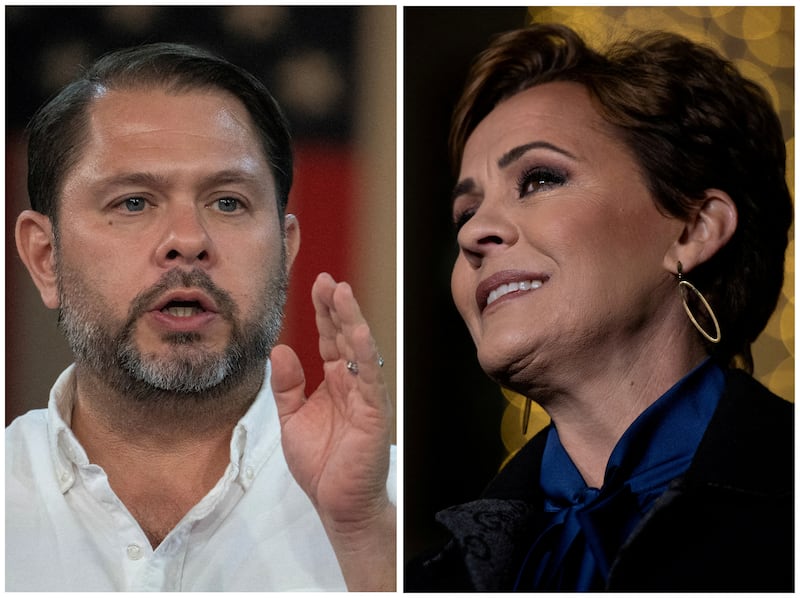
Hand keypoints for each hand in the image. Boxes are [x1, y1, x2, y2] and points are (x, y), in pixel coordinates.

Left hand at [270, 272, 394, 589]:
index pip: (329, 339)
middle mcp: (353, 384)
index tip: (317, 284)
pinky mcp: (374, 413)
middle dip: (336, 307)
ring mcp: (366, 396)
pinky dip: (363, 355)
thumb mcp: (292, 419)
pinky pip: (370, 379)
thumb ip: (287, 385)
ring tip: (341, 292)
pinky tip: (355, 333)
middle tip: (327, 279)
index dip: (323, 312)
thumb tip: (279, 349)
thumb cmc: (320, 464)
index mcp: (334, 383)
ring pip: (360, 351)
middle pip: (345, 337)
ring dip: (352, 321)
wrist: (337, 504)